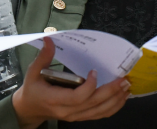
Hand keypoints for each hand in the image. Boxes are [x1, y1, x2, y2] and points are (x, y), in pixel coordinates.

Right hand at [12, 37, 130, 128]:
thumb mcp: (33, 72)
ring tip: (126, 86)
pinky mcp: (81, 117)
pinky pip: (100, 115)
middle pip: (93, 104)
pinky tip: (122, 97)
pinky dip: (113, 107)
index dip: (90, 86)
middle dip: (111, 91)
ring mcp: (75, 116)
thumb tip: (50, 38)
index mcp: (55, 99)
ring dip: (116, 99)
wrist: (30, 109)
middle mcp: (67, 111)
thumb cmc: (33, 89)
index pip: (78, 97)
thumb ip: (43, 57)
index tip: (95, 71)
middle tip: (123, 79)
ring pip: (100, 112)